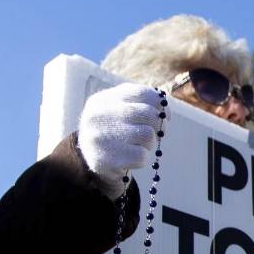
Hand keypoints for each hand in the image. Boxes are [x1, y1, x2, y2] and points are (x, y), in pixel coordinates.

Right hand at [77, 83, 162, 197]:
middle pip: (149, 114)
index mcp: (103, 100)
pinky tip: (132, 157)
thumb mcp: (116, 108)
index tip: (165, 114)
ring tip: (139, 145)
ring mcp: (101, 138)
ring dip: (150, 143)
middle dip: (160, 124)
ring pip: (148, 135)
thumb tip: (163, 106)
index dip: (160, 104)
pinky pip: (142, 156)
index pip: (142, 94)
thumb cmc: (112, 129)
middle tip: (158, 132)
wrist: (88, 159)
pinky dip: (143, 159)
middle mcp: (99, 116)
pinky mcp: (107, 160)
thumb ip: (138, 101)